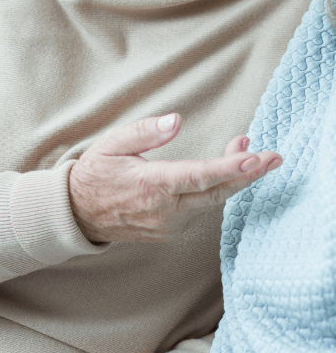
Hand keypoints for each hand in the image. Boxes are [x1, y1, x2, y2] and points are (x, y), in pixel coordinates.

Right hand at [69, 114, 281, 242]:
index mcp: (151, 186)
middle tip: (275, 157)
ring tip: (249, 152)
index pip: (198, 177)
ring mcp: (169, 225)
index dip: (229, 168)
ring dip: (233, 178)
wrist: (77, 213)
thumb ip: (146, 132)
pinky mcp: (170, 232)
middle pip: (217, 193)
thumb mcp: (113, 143)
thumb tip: (176, 120)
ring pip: (212, 202)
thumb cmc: (96, 173)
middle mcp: (164, 210)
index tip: (254, 158)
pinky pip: (200, 209)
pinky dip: (217, 191)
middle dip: (249, 175)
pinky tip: (224, 173)